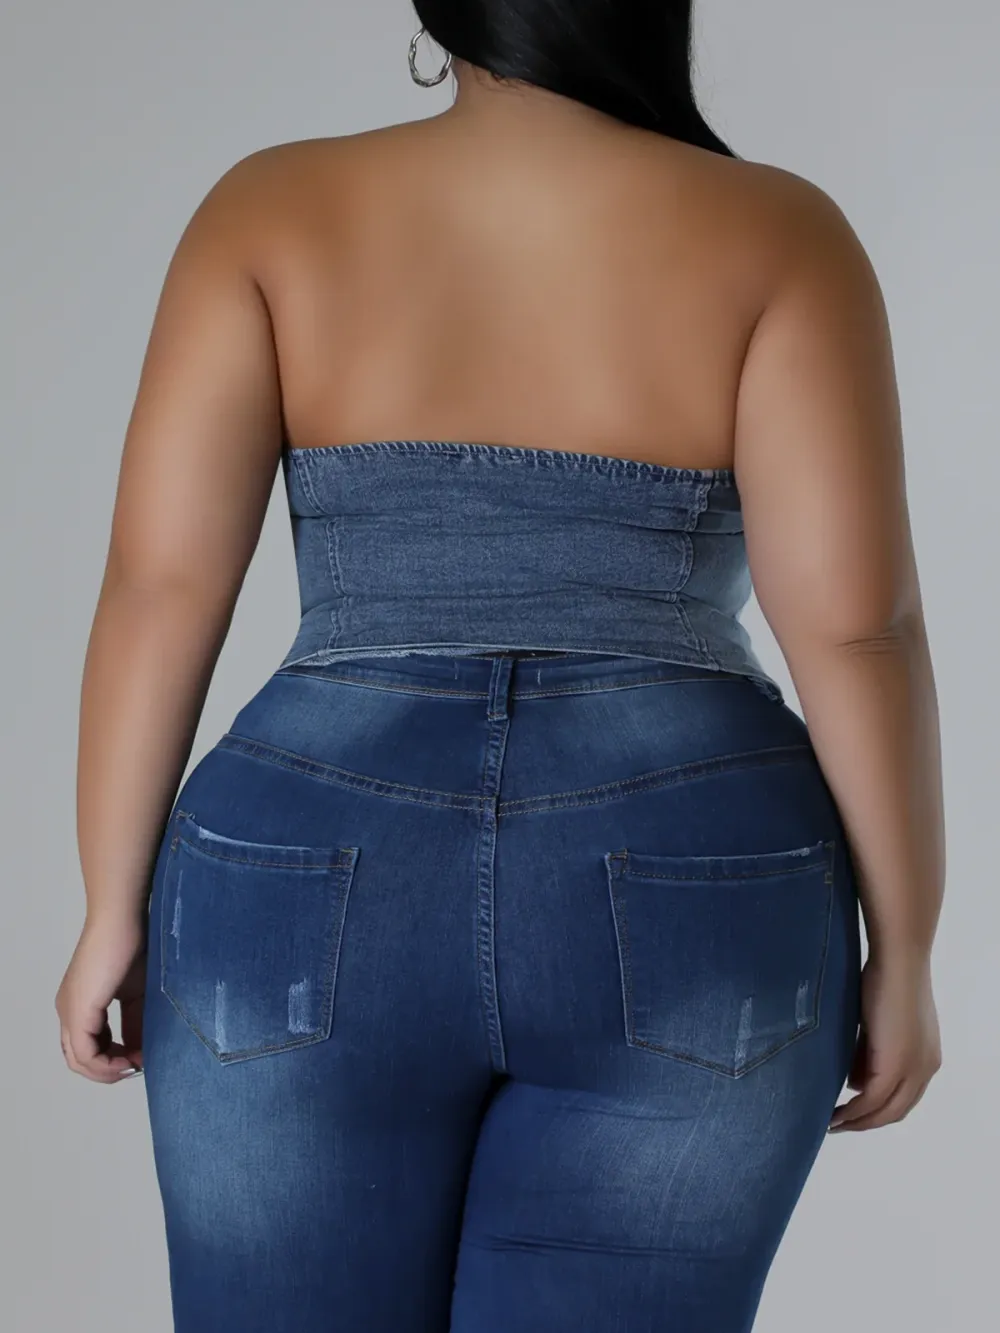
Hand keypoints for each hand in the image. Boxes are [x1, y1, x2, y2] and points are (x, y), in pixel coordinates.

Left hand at [55, 913, 147, 1082]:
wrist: (123, 919)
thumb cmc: (134, 944)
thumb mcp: (138, 991)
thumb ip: (136, 1020)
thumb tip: (141, 1049)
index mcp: (80, 1002)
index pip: (90, 1044)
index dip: (115, 1058)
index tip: (143, 1057)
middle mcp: (68, 1010)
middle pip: (79, 1058)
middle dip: (109, 1070)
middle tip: (138, 1066)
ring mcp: (70, 1012)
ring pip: (79, 1061)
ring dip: (108, 1071)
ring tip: (135, 1066)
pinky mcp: (78, 1012)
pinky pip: (85, 1054)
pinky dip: (106, 1064)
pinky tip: (129, 1061)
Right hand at [829, 949, 940, 1131]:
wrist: (898, 960)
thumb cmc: (885, 977)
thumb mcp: (879, 1024)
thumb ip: (871, 1051)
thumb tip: (855, 1079)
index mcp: (925, 1058)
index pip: (902, 1097)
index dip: (876, 1111)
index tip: (849, 1114)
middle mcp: (925, 1069)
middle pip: (895, 1111)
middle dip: (865, 1123)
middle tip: (836, 1125)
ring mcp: (913, 1069)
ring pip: (885, 1111)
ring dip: (858, 1121)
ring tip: (832, 1121)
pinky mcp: (895, 1065)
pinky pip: (872, 1100)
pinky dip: (853, 1112)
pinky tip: (834, 1113)